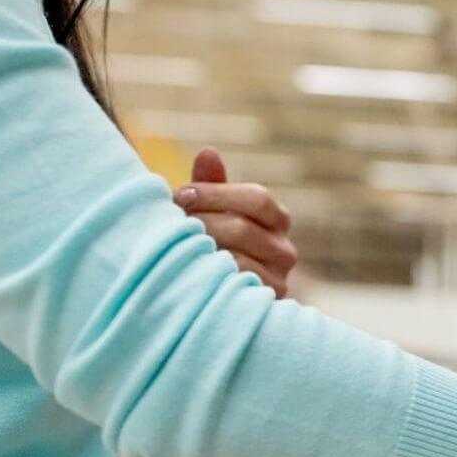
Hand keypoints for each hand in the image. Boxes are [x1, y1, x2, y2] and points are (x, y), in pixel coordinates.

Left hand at [176, 148, 297, 297]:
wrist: (208, 301)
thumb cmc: (209, 247)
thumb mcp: (210, 213)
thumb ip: (211, 186)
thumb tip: (208, 153)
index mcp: (276, 221)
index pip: (258, 199)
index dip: (216, 193)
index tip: (180, 195)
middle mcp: (285, 250)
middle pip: (244, 227)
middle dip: (201, 222)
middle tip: (171, 223)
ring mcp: (279, 279)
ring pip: (238, 256)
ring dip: (201, 249)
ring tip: (174, 246)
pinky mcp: (265, 303)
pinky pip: (236, 284)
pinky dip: (209, 273)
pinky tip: (187, 268)